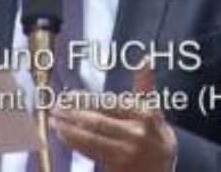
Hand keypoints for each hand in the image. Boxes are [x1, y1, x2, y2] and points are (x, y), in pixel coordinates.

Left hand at [50, 65, 176, 171]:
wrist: (165, 167)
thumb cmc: (156, 134)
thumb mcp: (154, 109)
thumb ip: (144, 85)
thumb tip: (145, 59)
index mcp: (143, 115)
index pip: (110, 105)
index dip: (87, 101)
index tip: (70, 96)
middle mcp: (135, 134)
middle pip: (97, 122)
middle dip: (73, 115)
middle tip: (56, 108)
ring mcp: (125, 153)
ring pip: (91, 139)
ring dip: (69, 130)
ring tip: (54, 121)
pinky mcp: (116, 167)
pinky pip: (91, 153)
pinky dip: (75, 144)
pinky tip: (64, 136)